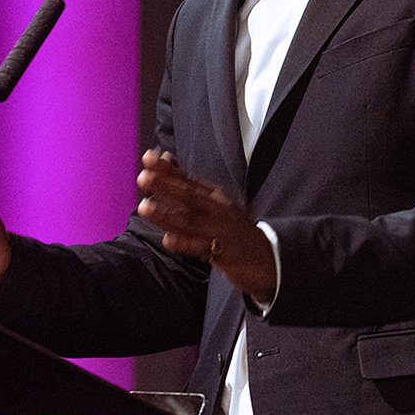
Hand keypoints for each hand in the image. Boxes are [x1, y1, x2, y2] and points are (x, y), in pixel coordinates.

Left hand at [136, 149, 276, 303]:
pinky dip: (185, 244)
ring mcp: (222, 232)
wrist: (271, 257)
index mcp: (216, 198)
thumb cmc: (236, 229)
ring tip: (145, 207)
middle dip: (165, 186)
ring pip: (191, 222)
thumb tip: (166, 161)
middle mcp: (219, 211)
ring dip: (167, 215)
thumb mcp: (218, 204)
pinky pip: (203, 249)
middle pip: (189, 196)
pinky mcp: (226, 254)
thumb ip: (190, 186)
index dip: (168, 169)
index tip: (148, 157)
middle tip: (143, 177)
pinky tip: (167, 240)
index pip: (189, 180)